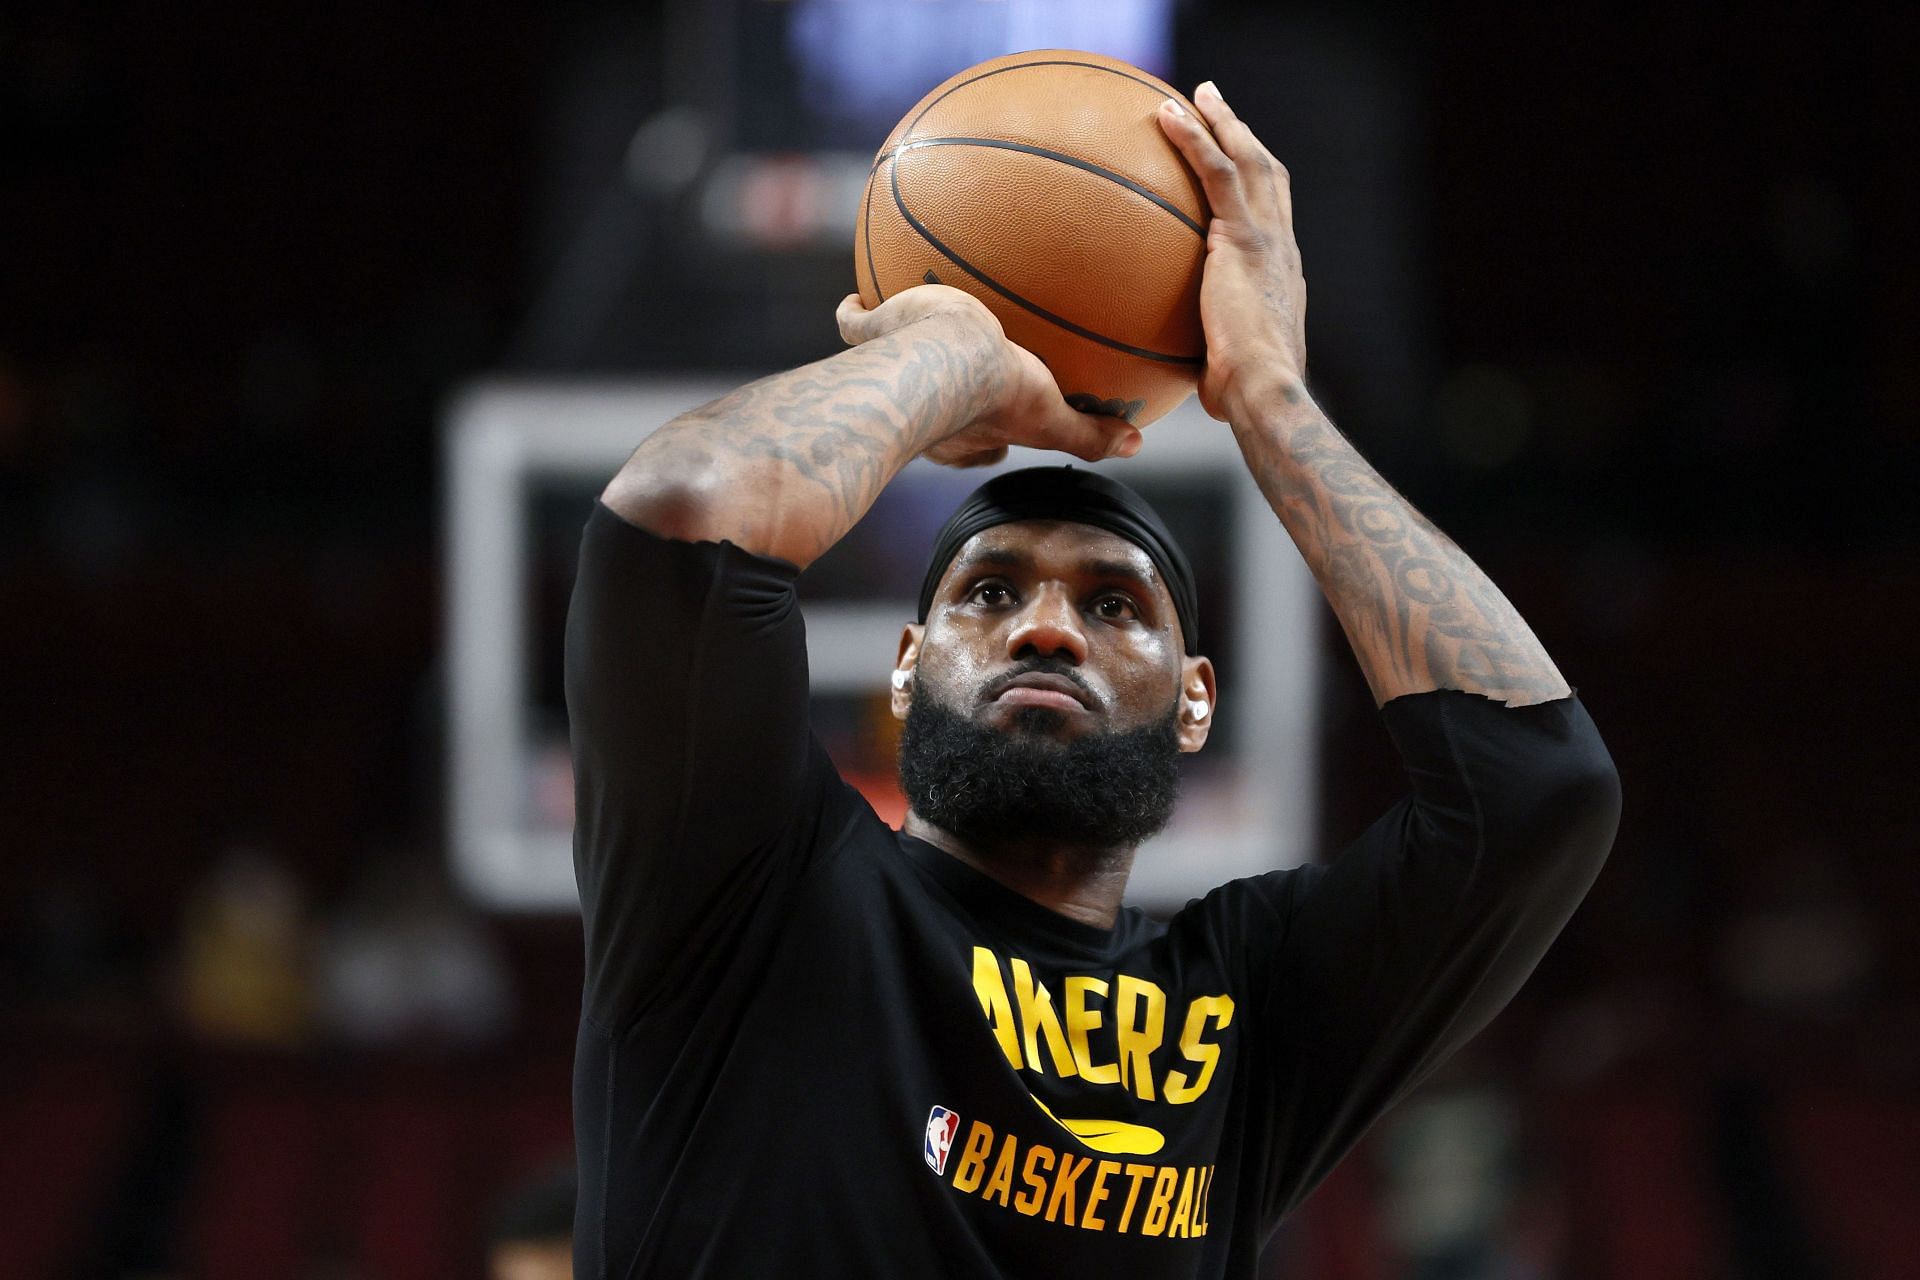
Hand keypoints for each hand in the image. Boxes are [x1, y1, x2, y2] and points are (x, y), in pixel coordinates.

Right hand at [837, 286, 1140, 467]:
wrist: (944, 357)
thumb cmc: (997, 392)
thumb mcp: (1052, 418)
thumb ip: (1088, 433)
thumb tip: (1135, 444)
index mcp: (964, 435)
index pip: (979, 450)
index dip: (989, 446)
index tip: (1000, 434)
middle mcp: (922, 414)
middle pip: (933, 412)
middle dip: (942, 401)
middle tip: (955, 379)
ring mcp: (891, 371)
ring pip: (889, 365)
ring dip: (897, 351)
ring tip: (904, 327)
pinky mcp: (871, 338)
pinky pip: (854, 323)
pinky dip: (854, 311)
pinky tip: (858, 294)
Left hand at [1156, 82, 1306, 421]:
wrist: (1266, 392)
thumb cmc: (1244, 399)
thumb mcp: (1221, 371)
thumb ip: (1202, 358)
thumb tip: (1167, 375)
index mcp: (1280, 276)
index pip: (1272, 218)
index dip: (1257, 187)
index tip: (1237, 166)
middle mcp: (1282, 249)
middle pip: (1267, 175)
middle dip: (1244, 136)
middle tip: (1218, 108)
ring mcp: (1268, 239)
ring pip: (1248, 161)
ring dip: (1223, 122)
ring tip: (1196, 94)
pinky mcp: (1246, 238)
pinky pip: (1217, 173)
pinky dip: (1194, 139)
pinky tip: (1166, 116)